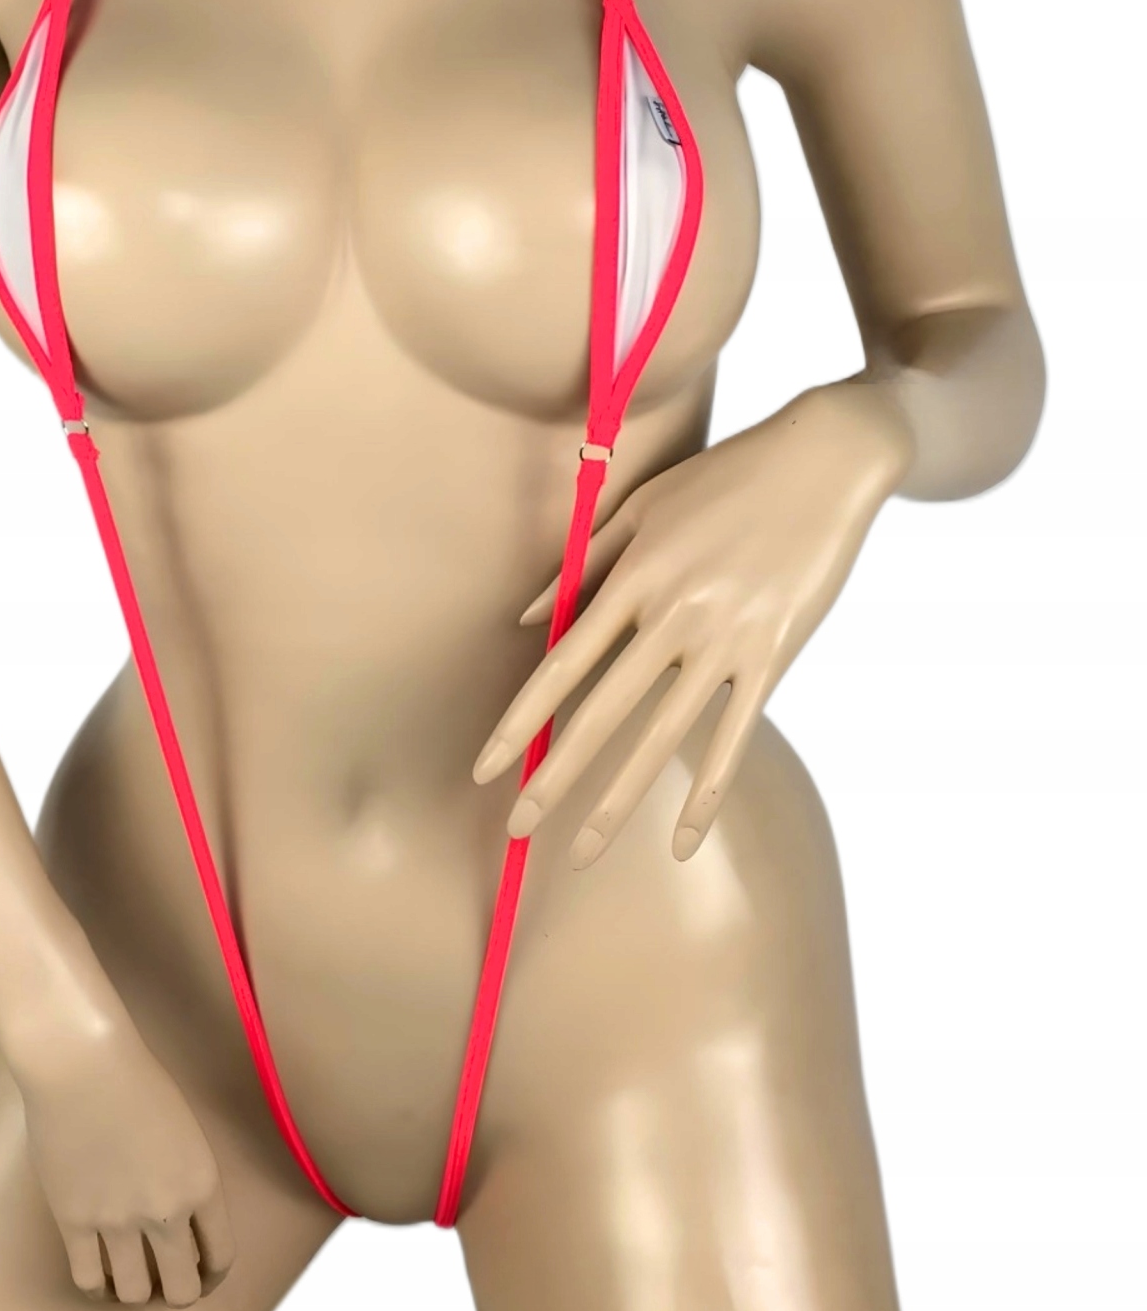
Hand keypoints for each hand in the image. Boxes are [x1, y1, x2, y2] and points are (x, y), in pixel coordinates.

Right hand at [13, 1011, 236, 1307]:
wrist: (84, 1066)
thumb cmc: (138, 1082)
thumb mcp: (187, 1133)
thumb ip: (188, 1180)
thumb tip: (178, 1218)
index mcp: (202, 1186)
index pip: (221, 1256)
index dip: (212, 1276)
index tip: (202, 1276)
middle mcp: (166, 1213)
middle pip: (181, 1289)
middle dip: (178, 1293)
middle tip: (167, 1283)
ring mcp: (118, 1223)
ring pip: (134, 1294)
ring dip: (137, 1293)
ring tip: (130, 1280)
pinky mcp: (74, 1224)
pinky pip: (89, 1280)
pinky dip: (98, 1289)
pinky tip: (100, 1279)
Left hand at [472, 382, 907, 869]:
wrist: (823, 458)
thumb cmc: (727, 476)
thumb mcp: (645, 504)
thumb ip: (585, 562)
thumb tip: (528, 618)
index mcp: (635, 574)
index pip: (562, 663)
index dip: (520, 721)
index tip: (486, 766)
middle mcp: (673, 612)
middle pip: (600, 711)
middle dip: (554, 778)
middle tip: (517, 831)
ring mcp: (726, 637)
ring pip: (660, 736)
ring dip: (616, 801)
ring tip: (581, 852)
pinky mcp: (774, 653)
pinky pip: (733, 737)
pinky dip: (706, 794)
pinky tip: (680, 842)